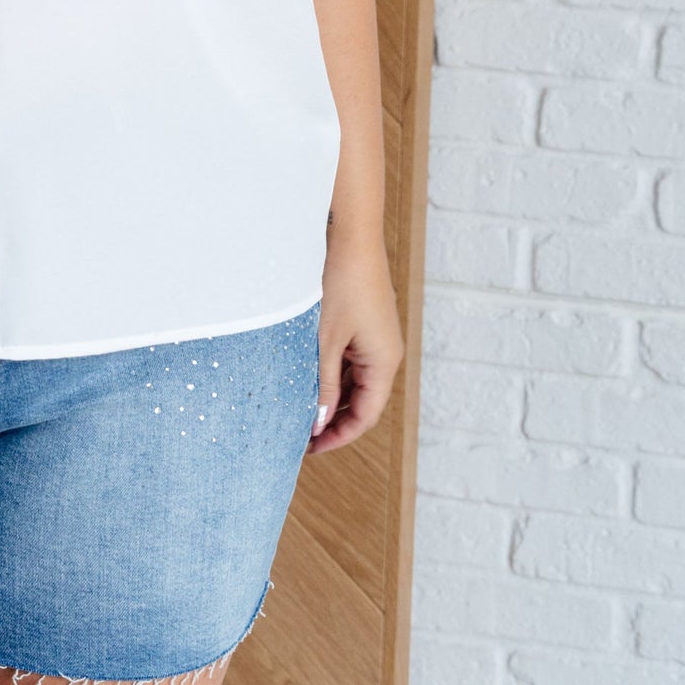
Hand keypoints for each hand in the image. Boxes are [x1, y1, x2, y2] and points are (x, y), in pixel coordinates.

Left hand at [309, 229, 402, 454]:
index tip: (310, 448)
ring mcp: (376, 338)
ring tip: (298, 408)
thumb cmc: (339, 284)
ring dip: (331, 397)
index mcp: (384, 361)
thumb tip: (319, 422)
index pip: (366, 415)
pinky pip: (351, 360)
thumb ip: (323, 384)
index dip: (339, 436)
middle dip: (334, 420)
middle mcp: (386, 352)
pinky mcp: (365, 324)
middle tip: (300, 434)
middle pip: (363, 401)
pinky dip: (332, 374)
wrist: (350, 235)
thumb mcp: (324, 342)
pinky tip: (306, 378)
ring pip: (355, 381)